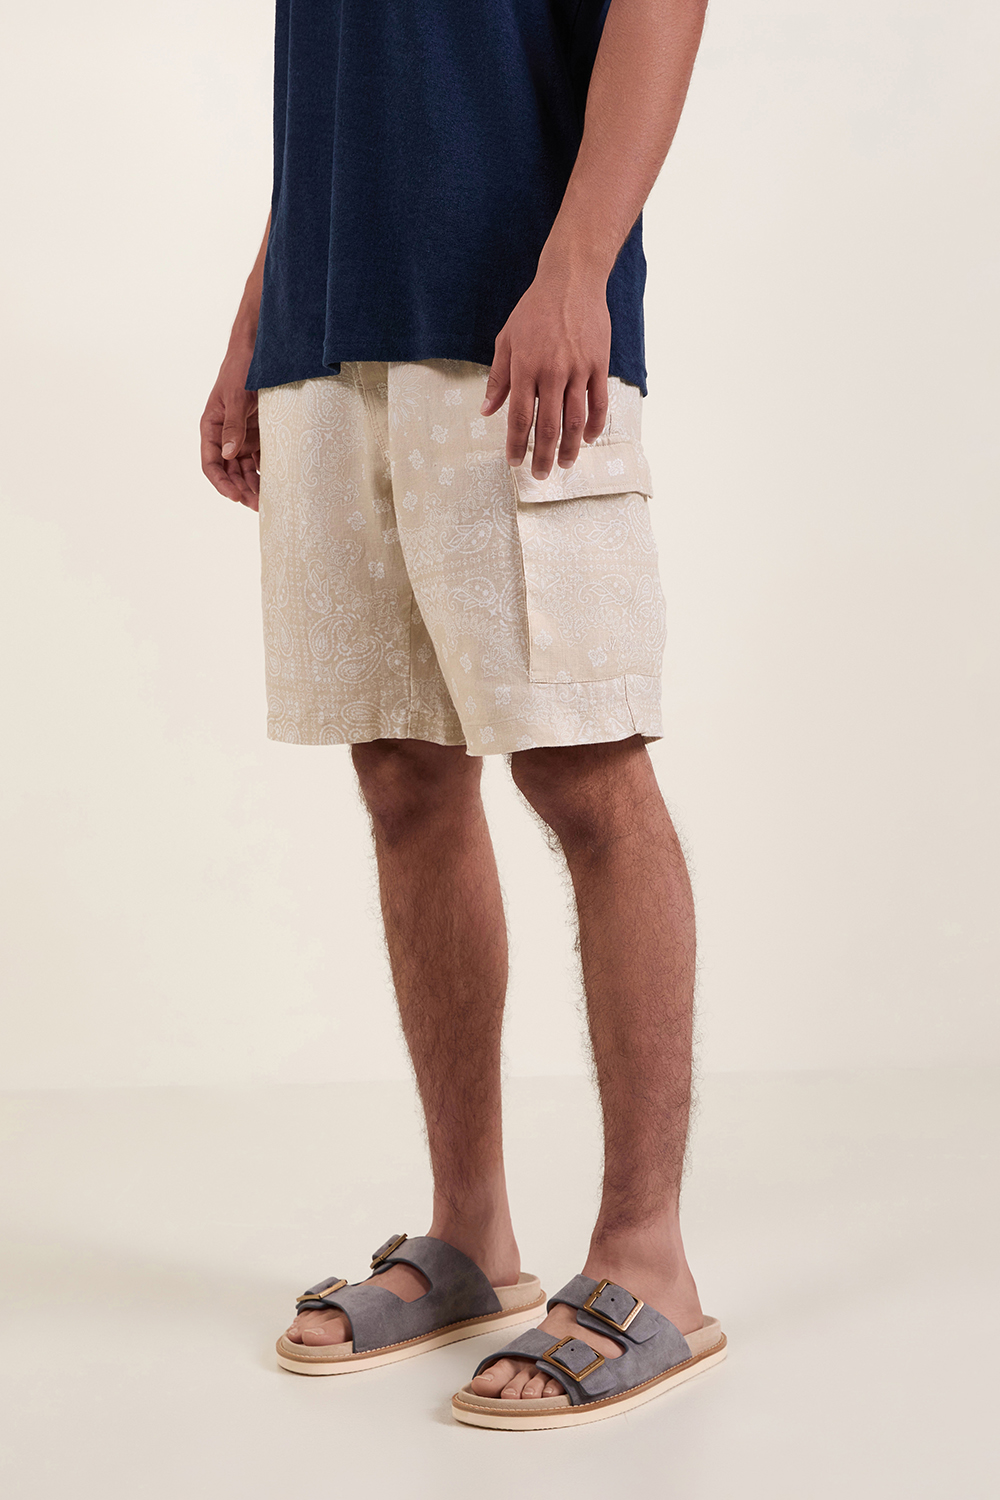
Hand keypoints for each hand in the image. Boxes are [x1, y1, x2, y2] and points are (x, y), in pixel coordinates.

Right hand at [200, 349, 260, 511]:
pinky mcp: (259, 434)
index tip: (235, 496)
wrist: (261, 351)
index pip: (211, 462)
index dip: (221, 482)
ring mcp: (242, 435)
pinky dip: (266, 472)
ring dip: (254, 485)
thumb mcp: (236, 395)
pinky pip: (260, 458)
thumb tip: (228, 454)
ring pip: (245, 469)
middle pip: (229, 471)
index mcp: (211, 426)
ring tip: (267, 501)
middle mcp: (225, 435)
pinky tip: (277, 484)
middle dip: (241, 489)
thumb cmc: (242, 368)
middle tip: (257, 506)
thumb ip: (233, 425)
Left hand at [480, 261, 611, 480]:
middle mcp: (551, 372)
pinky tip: (587, 439)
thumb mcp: (507, 339)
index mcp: (525, 367)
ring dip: (569, 448)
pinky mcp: (598, 365)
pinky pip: (599, 403)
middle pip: (548, 426)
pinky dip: (594, 425)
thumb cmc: (534, 310)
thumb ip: (498, 378)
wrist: (571, 281)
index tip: (513, 462)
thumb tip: (486, 411)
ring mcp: (578, 370)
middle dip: (543, 455)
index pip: (518, 417)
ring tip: (564, 465)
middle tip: (540, 475)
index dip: (515, 444)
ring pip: (575, 420)